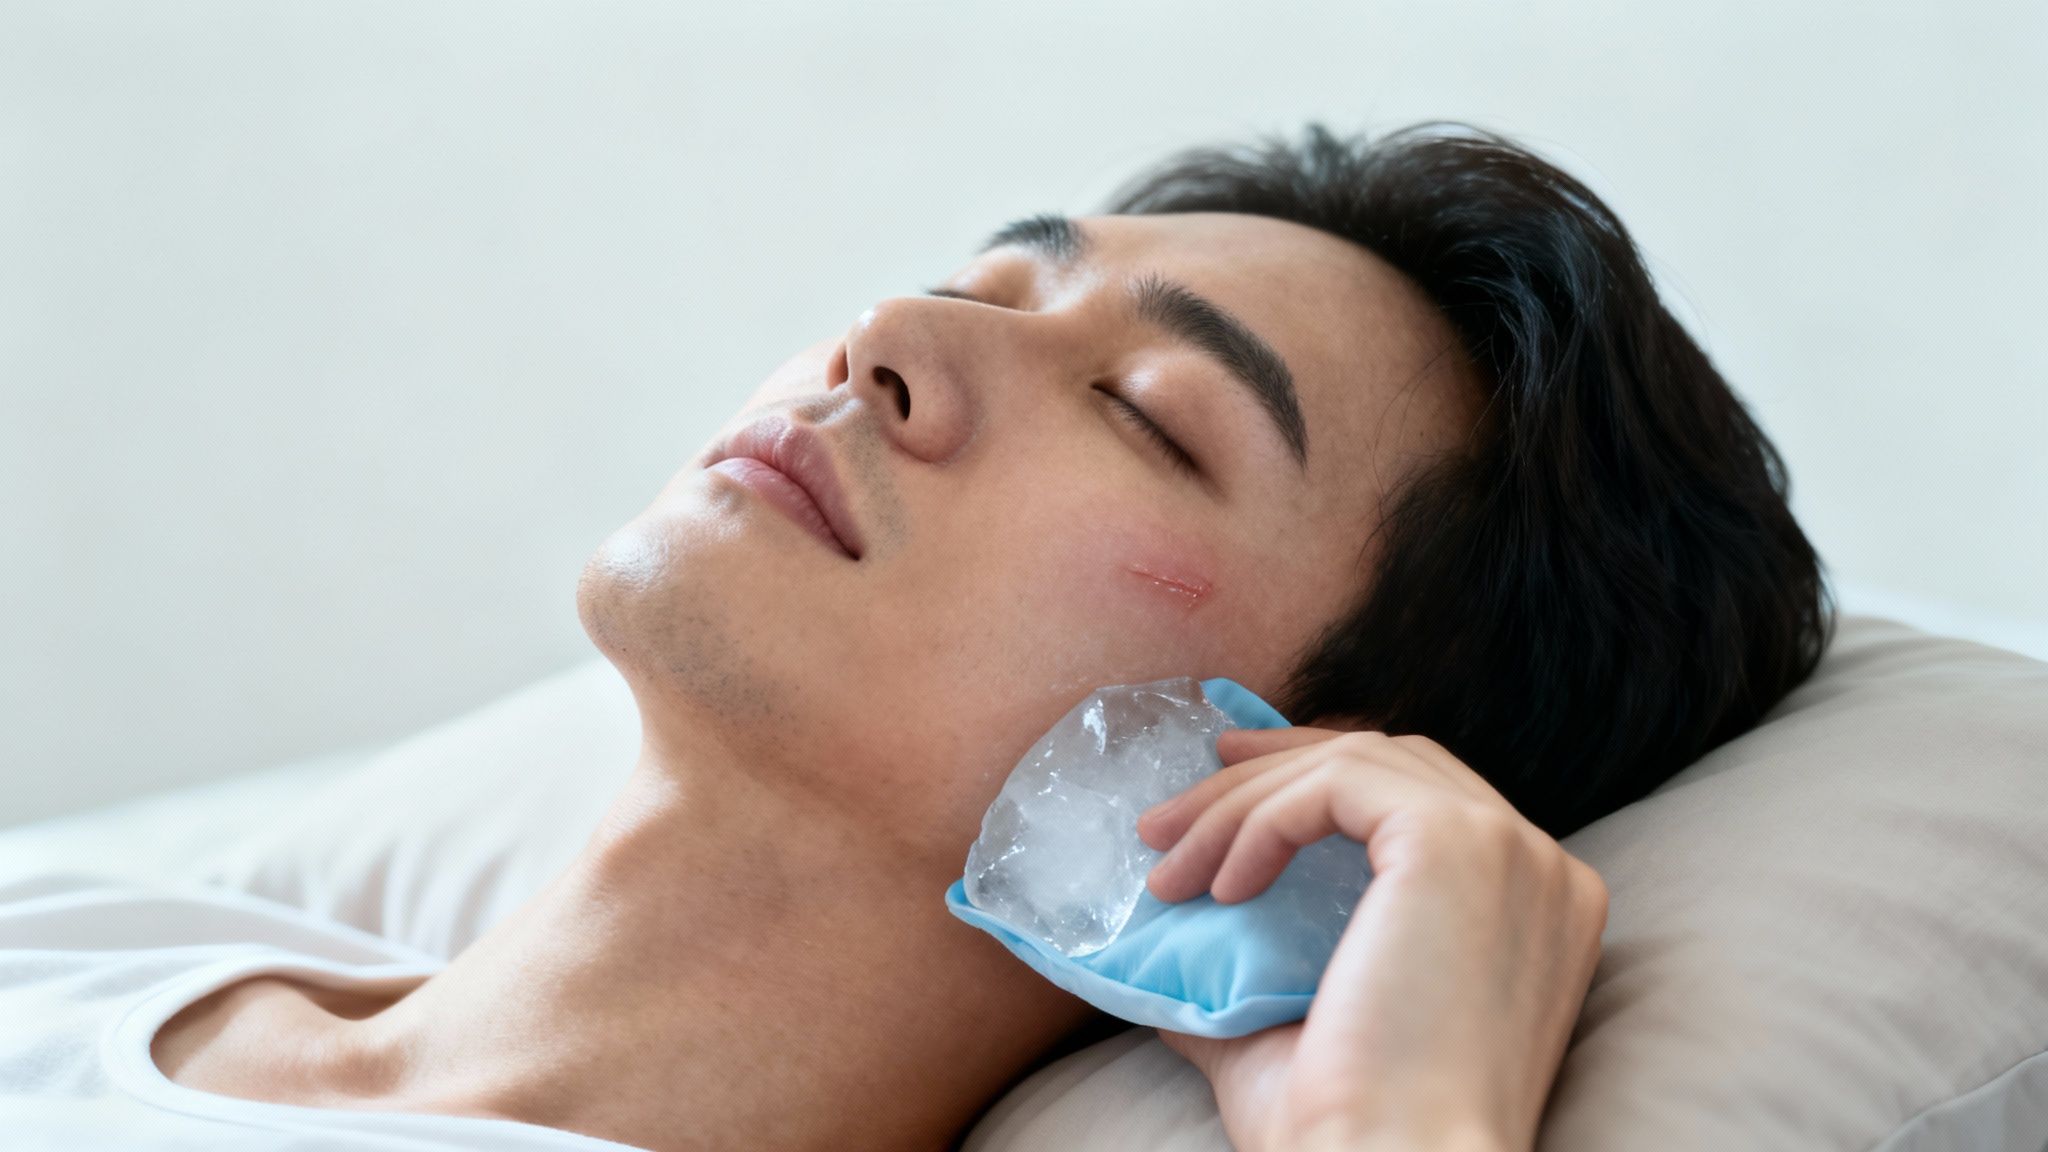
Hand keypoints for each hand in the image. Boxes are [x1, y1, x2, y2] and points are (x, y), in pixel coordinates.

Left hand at [1138, 728, 1607, 1151]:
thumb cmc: (1349, 1130)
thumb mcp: (1302, 1030)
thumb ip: (1254, 980)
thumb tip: (1167, 961)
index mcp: (1531, 910)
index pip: (1420, 797)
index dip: (1319, 778)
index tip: (1231, 785)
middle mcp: (1541, 868)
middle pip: (1390, 763)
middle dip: (1272, 774)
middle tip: (1176, 813)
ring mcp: (1510, 848)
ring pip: (1354, 763)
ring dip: (1244, 802)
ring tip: (1166, 858)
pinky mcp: (1458, 842)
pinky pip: (1335, 786)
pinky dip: (1261, 819)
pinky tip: (1219, 884)